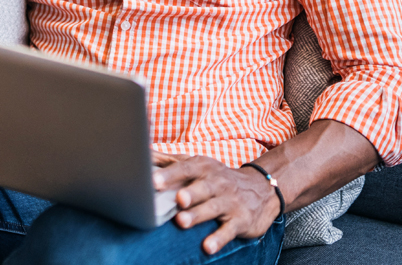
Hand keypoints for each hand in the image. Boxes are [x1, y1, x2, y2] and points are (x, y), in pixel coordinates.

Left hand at [153, 156, 280, 254]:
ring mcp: (230, 202)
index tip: (153, 181)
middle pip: (201, 188)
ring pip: (213, 209)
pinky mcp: (241, 221)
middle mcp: (217, 182)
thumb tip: (140, 154)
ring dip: (197, 215)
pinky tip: (208, 247)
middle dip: (189, 193)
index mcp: (203, 167)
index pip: (185, 169)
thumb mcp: (197, 165)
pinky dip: (219, 239)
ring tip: (182, 222)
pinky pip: (229, 230)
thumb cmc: (217, 177)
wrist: (261, 189)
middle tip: (177, 199)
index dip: (170, 174)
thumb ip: (168, 162)